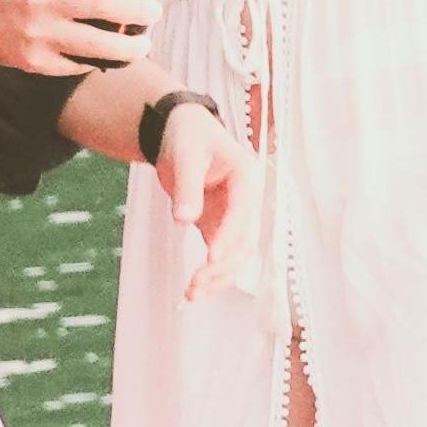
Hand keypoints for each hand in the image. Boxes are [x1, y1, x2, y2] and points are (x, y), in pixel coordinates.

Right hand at [0, 0, 155, 73]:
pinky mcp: (33, 62)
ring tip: (145, 42)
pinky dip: (99, 61)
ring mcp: (36, 34)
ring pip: (97, 45)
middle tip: (155, 10)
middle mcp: (40, 0)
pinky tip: (112, 55)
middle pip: (103, 5)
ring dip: (130, 46)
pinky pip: (77, 65)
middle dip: (139, 10)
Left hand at [155, 109, 262, 300]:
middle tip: (196, 283)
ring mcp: (233, 215)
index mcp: (246, 177)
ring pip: (237, 254)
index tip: (212, 257)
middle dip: (223, 265)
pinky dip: (210, 273)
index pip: (242, 212)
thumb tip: (184, 219)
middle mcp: (245, 200)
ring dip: (219, 276)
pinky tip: (194, 289)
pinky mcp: (217, 225)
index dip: (229, 236)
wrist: (181, 133)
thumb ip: (187, 187)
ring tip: (192, 293)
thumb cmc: (189, 136)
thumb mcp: (186, 156)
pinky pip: (220, 254)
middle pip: (245, 241)